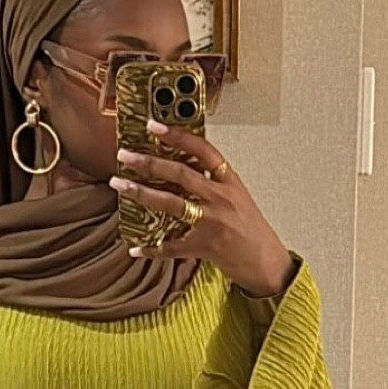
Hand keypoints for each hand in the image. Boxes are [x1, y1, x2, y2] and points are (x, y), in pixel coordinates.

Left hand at [109, 120, 298, 297]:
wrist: (268, 262)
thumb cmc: (251, 229)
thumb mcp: (237, 197)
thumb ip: (213, 182)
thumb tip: (182, 168)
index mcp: (229, 181)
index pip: (202, 150)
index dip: (177, 136)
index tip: (153, 125)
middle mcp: (221, 198)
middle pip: (180, 174)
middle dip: (149, 162)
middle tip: (124, 155)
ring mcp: (212, 222)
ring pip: (171, 203)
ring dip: (141, 193)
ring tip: (119, 184)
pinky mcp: (205, 246)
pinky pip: (172, 247)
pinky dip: (152, 248)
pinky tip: (135, 248)